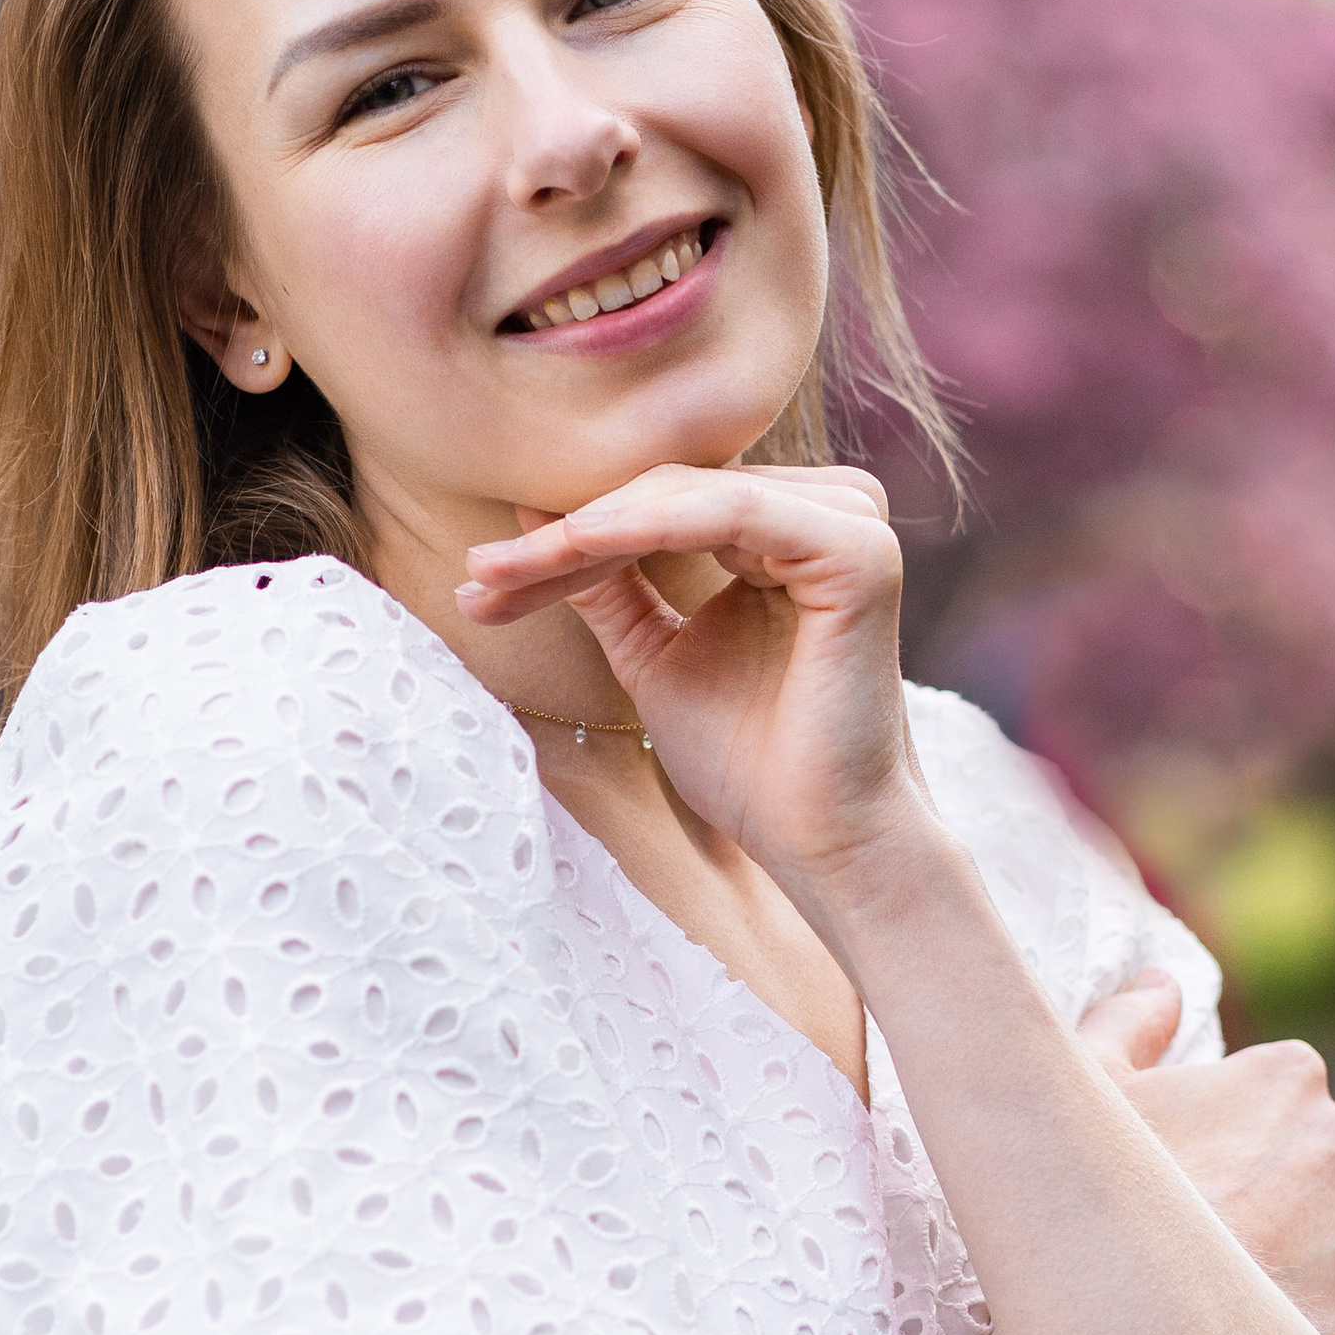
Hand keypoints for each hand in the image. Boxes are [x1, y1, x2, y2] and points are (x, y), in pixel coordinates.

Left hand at [455, 464, 927, 896]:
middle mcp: (825, 511)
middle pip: (665, 493)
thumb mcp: (653, 656)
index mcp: (787, 530)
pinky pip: (733, 512)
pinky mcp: (858, 551)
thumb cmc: (749, 764)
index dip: (565, 539)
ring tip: (505, 573)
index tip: (478, 579)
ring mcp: (850, 523)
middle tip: (476, 576)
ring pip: (688, 495)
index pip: (658, 505)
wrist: (819, 841)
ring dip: (589, 529)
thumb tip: (529, 513)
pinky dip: (650, 524)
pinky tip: (582, 543)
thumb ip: (608, 585)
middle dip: (563, 537)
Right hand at [1076, 975, 1334, 1334]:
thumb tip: (1162, 982)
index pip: (1287, 1111)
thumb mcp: (1086, 1092)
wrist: (1137, 1330)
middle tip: (1229, 1256)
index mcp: (1291, 1073)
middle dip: (1294, 1209)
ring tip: (1257, 1303)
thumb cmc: (1101, 1206)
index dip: (1241, 1160)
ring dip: (1327, 1266)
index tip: (1205, 1196)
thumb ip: (1130, 1021)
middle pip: (1331, 1174)